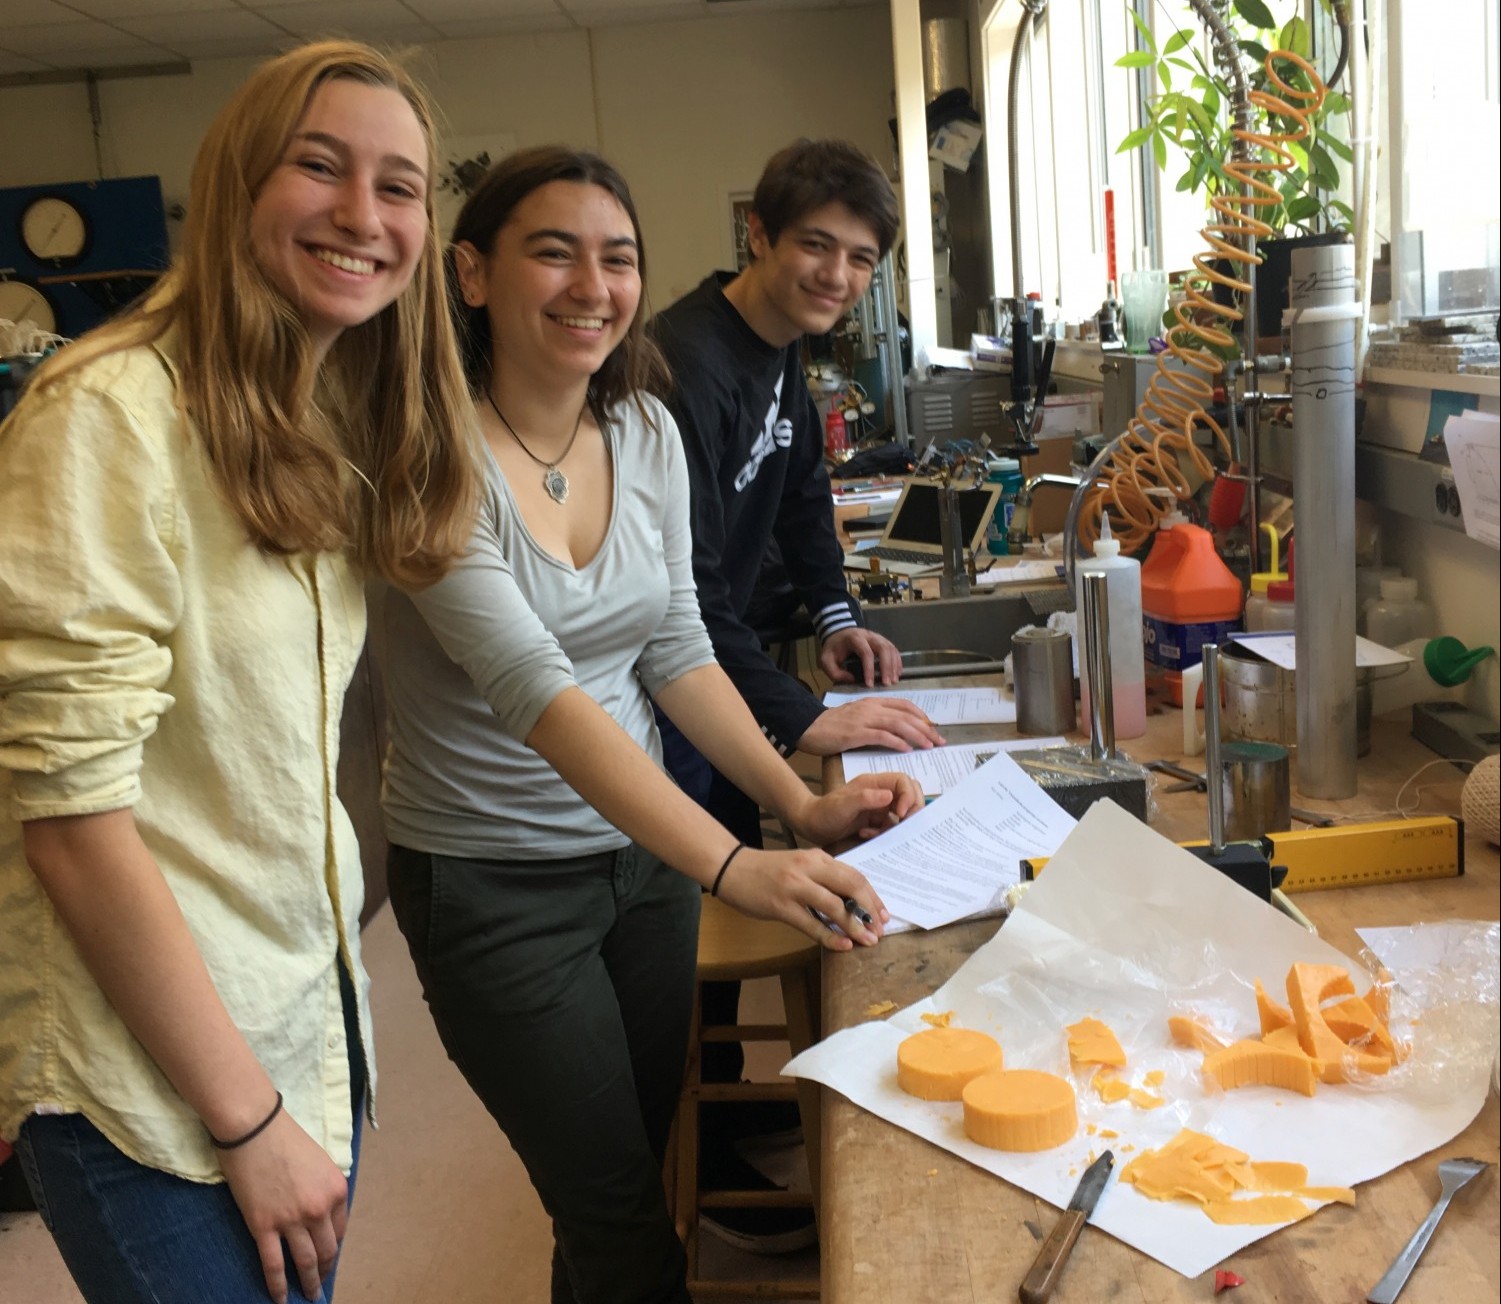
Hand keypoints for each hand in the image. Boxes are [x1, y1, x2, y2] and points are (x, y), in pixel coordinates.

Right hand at [219, 1107, 349, 1303]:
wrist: (254, 1127)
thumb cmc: (285, 1138)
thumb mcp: (319, 1162)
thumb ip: (323, 1189)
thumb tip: (320, 1214)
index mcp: (336, 1189)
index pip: (339, 1230)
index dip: (333, 1247)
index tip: (328, 1258)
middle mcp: (319, 1208)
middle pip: (326, 1250)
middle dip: (323, 1270)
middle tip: (319, 1285)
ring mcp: (292, 1219)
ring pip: (304, 1261)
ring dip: (307, 1282)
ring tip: (308, 1296)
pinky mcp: (264, 1226)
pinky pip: (274, 1264)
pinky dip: (278, 1285)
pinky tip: (281, 1298)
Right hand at [713, 845, 888, 950]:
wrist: (732, 867)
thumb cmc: (767, 870)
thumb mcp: (800, 865)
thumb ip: (823, 878)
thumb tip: (850, 902)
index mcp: (817, 857)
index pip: (854, 875)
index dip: (872, 896)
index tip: (883, 914)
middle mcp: (809, 869)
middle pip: (851, 886)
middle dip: (870, 910)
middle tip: (881, 928)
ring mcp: (795, 887)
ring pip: (834, 906)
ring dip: (855, 925)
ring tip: (868, 940)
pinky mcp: (781, 906)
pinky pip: (812, 924)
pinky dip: (830, 936)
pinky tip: (843, 946)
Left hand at [791, 772, 923, 845]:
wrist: (811, 826)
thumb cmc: (825, 812)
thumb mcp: (843, 805)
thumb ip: (865, 799)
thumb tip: (890, 796)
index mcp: (874, 783)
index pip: (903, 781)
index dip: (909, 795)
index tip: (902, 814)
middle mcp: (880, 793)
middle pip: (910, 794)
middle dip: (912, 810)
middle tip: (904, 825)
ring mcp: (879, 807)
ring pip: (903, 813)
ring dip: (896, 825)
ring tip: (878, 832)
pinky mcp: (876, 822)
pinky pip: (891, 826)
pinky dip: (884, 833)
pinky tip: (866, 834)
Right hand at [797, 697, 944, 755]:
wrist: (809, 726)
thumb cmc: (832, 725)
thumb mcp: (857, 717)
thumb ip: (875, 719)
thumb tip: (895, 730)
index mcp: (873, 702)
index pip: (904, 705)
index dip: (922, 716)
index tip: (933, 728)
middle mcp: (871, 707)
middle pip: (906, 715)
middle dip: (926, 728)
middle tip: (939, 741)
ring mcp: (864, 719)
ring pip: (897, 724)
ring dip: (917, 735)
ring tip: (929, 746)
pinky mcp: (856, 733)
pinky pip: (881, 736)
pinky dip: (897, 742)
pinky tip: (907, 749)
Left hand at [820, 627, 901, 686]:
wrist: (838, 633)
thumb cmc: (834, 648)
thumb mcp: (826, 660)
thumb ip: (834, 672)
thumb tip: (852, 680)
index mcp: (855, 638)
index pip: (866, 653)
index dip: (869, 669)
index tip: (869, 685)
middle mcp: (869, 636)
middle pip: (883, 648)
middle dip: (887, 667)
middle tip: (887, 683)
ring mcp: (878, 637)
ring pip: (891, 648)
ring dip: (894, 665)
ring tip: (893, 681)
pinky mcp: (883, 641)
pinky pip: (894, 650)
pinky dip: (897, 661)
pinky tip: (897, 673)